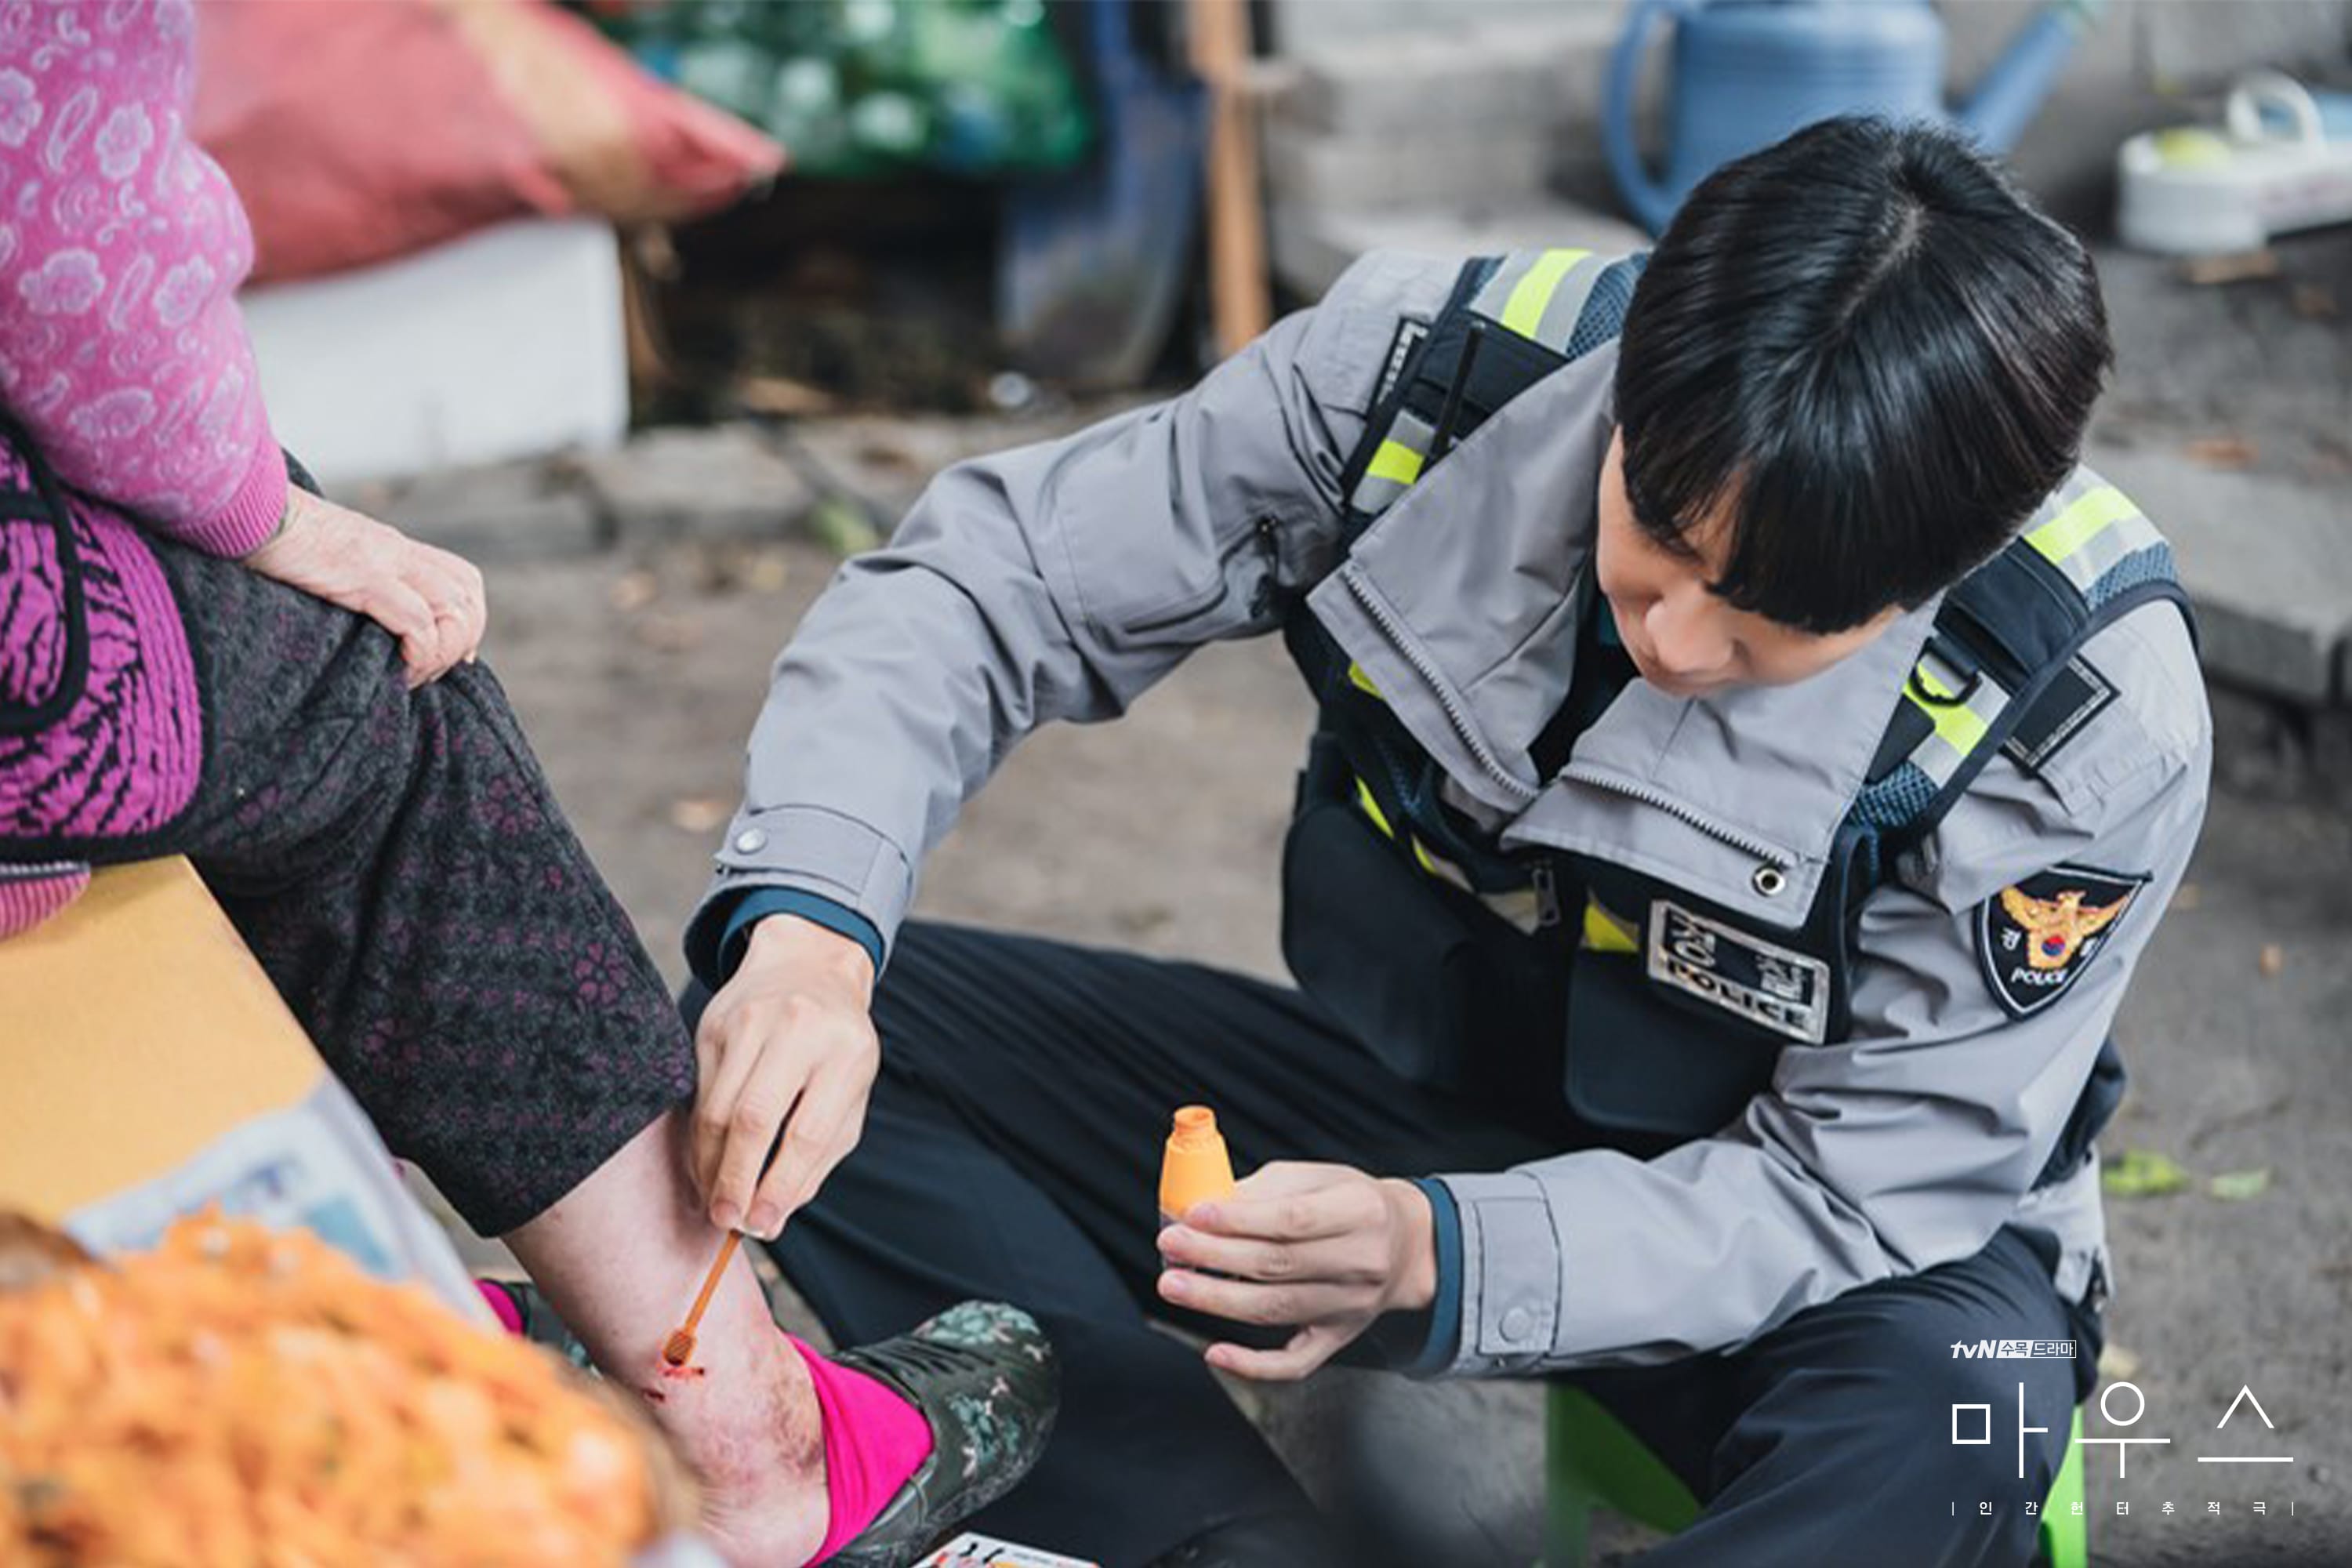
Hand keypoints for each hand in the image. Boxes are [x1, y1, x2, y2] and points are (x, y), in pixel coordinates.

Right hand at [242, 486, 486, 686]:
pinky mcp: (364, 575)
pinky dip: (420, 653)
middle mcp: (396, 550)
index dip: (467, 618)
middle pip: (468, 593)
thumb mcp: (319, 557)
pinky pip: (418, 621)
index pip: (460, 578)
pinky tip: (398, 672)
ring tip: (412, 674)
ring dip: (443, 650)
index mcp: (390, 547)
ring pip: (454, 608)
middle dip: (463, 638)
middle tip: (429, 669)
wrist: (240, 505)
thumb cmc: (264, 535)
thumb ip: (346, 577)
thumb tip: (350, 613)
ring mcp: (384, 561)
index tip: (445, 654)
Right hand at [691, 914, 878, 1238]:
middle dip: (734, 1180)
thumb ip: (818, 1157)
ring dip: (709, 1166)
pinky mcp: (711, 1024)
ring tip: (713, 1200)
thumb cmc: (835, 1045)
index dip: (780, 1185)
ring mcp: (750, 1022)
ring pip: (716, 1109)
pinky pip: (698, 1095)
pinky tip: (704, 1164)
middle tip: (726, 1221)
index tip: (763, 1226)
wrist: (807, 967)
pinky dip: (698, 1139)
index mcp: (846, 1051)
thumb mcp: (850, 1095)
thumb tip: (773, 1216)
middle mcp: (797, 1030)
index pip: (807, 1131)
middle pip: (753, 1118)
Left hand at [1157, 1160, 1436, 1381]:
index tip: (1193, 1214)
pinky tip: (1215, 1352)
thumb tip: (1204, 1206)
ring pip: (1276, 1310)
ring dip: (1218, 1299)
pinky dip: (1254, 1364)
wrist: (1406, 1247)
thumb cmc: (1352, 1203)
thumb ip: (1266, 1189)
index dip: (1239, 1219)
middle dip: (1215, 1256)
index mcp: (1360, 1210)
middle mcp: (1361, 1261)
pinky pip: (1295, 1361)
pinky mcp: (1338, 1337)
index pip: (1292, 1219)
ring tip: (1174, 1284)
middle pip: (1278, 1265)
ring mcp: (1350, 1306)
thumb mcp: (1320, 1178)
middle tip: (1170, 1246)